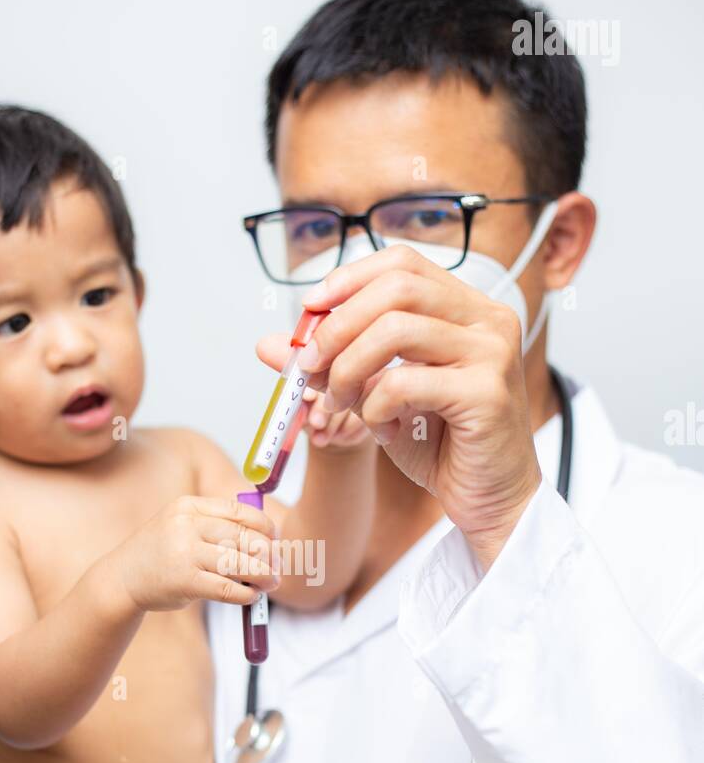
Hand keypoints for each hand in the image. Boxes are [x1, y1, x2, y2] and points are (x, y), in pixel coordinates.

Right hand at [119, 495, 279, 610]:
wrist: (122, 579)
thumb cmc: (161, 553)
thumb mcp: (180, 525)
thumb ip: (214, 525)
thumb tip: (265, 536)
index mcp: (188, 506)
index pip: (237, 511)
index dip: (263, 525)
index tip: (275, 538)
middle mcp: (186, 525)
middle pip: (242, 537)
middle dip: (267, 553)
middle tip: (278, 566)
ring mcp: (184, 553)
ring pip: (238, 562)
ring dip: (262, 575)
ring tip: (272, 582)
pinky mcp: (185, 582)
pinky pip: (226, 588)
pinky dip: (245, 593)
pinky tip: (252, 596)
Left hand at [263, 246, 542, 568]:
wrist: (488, 500)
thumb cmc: (441, 446)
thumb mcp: (375, 396)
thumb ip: (333, 365)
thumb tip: (270, 345)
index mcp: (465, 307)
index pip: (401, 262)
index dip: (348, 279)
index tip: (309, 310)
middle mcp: (486, 319)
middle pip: (395, 288)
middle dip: (338, 325)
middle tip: (309, 367)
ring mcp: (492, 351)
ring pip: (396, 329)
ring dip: (349, 367)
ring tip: (341, 402)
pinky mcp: (487, 392)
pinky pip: (405, 382)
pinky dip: (376, 406)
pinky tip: (382, 429)